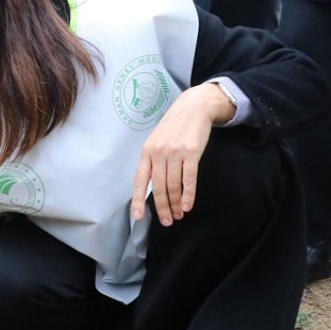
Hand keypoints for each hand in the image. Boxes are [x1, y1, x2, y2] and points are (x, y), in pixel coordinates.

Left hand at [130, 84, 233, 225]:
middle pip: (158, 187)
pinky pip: (189, 179)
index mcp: (146, 152)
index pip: (139, 180)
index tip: (138, 216)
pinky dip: (188, 195)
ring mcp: (175, 152)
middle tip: (167, 221)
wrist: (193, 108)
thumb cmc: (174, 128)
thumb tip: (148, 186)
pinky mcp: (192, 152)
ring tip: (178, 215)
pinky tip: (187, 205)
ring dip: (175, 204)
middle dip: (162, 207)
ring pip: (173, 185)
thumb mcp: (156, 142)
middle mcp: (158, 153)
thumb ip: (152, 162)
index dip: (138, 199)